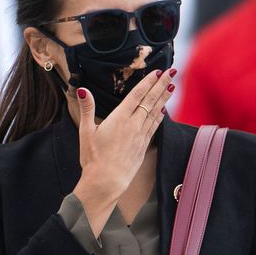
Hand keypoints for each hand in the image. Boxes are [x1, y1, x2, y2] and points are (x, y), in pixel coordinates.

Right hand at [71, 69, 175, 232]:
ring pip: (155, 112)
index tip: (157, 72)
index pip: (137, 95)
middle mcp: (133, 125)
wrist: (106, 182)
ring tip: (172, 87)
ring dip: (164, 98)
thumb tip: (83, 90)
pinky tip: (164, 111)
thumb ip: (87, 109)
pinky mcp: (143, 147)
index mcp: (119, 118)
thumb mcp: (86, 132)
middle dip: (162, 85)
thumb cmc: (93, 159)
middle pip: (150, 100)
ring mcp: (140, 136)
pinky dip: (160, 117)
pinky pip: (154, 127)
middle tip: (172, 72)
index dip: (148, 82)